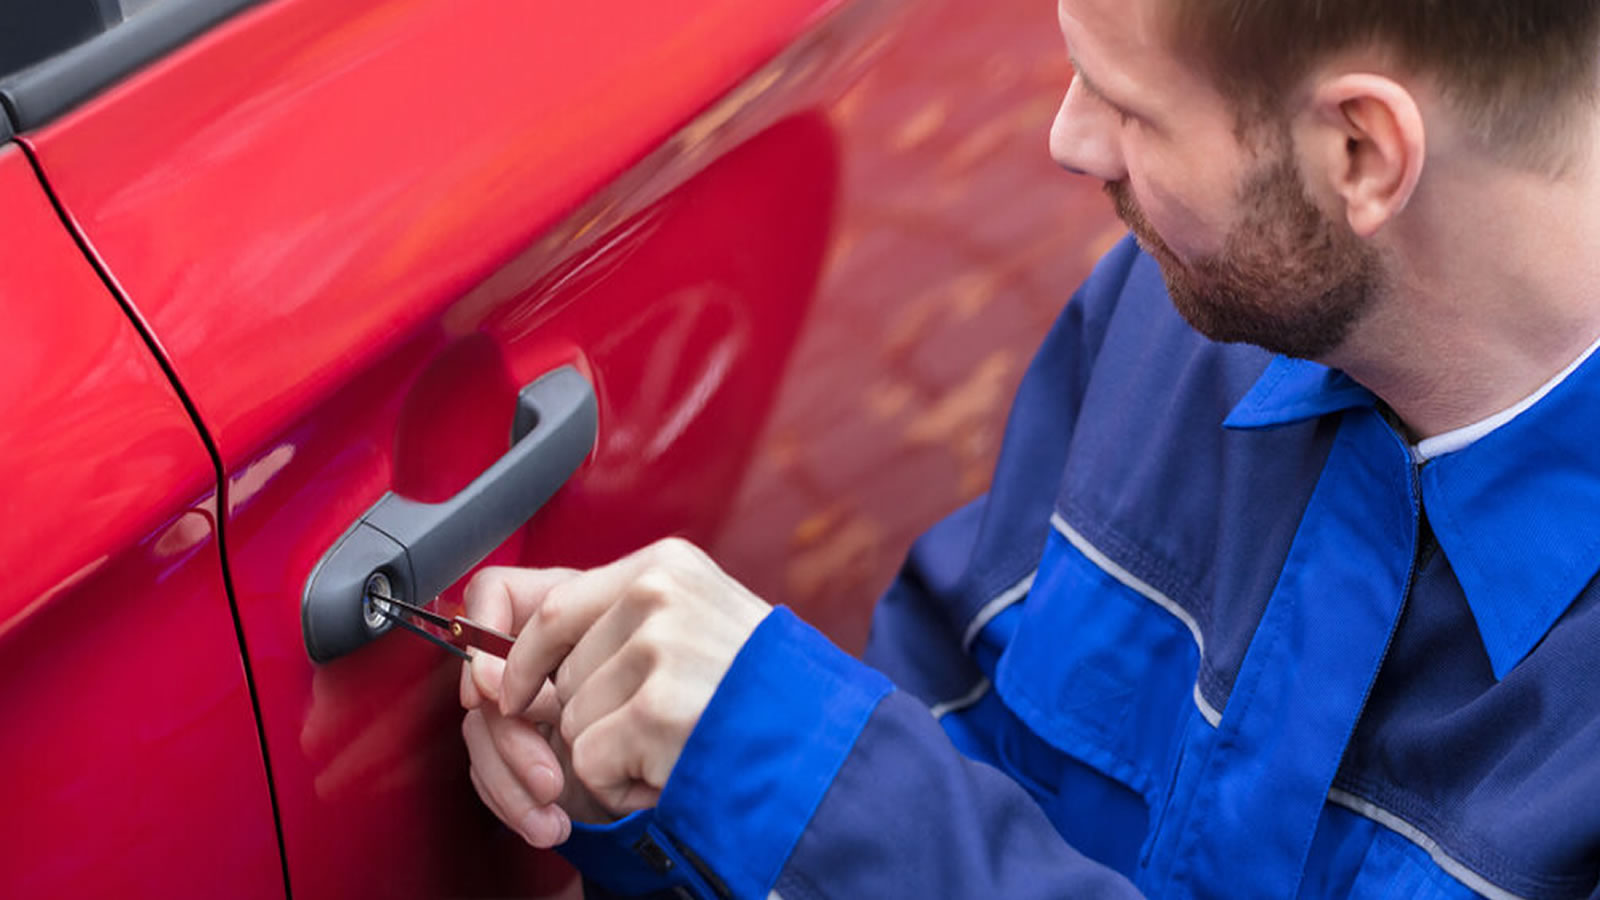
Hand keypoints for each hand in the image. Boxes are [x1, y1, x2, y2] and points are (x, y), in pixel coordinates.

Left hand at [465, 538, 770, 821]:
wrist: (826, 741)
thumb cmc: (760, 691)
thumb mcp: (700, 622)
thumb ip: (622, 624)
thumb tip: (505, 664)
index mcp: (665, 566)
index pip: (554, 607)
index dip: (523, 659)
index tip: (514, 693)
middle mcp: (658, 595)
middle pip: (561, 672)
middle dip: (591, 715)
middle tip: (659, 726)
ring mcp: (658, 649)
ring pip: (572, 720)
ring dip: (613, 752)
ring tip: (677, 741)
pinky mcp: (655, 709)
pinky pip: (590, 760)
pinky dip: (622, 784)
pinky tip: (673, 766)